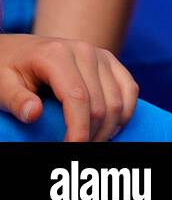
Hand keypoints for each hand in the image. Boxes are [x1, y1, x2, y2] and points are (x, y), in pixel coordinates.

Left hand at [0, 34, 138, 140]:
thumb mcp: (1, 84)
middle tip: (77, 151)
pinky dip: (126, 111)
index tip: (72, 149)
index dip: (79, 128)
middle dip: (93, 133)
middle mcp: (84, 51)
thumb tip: (34, 114)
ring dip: (110, 127)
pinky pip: (130, 88)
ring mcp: (100, 54)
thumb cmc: (7, 69)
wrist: (18, 48)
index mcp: (57, 55)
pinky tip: (111, 127)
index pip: (77, 98)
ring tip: (92, 142)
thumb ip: (16, 100)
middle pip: (101, 102)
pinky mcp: (110, 60)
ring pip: (119, 99)